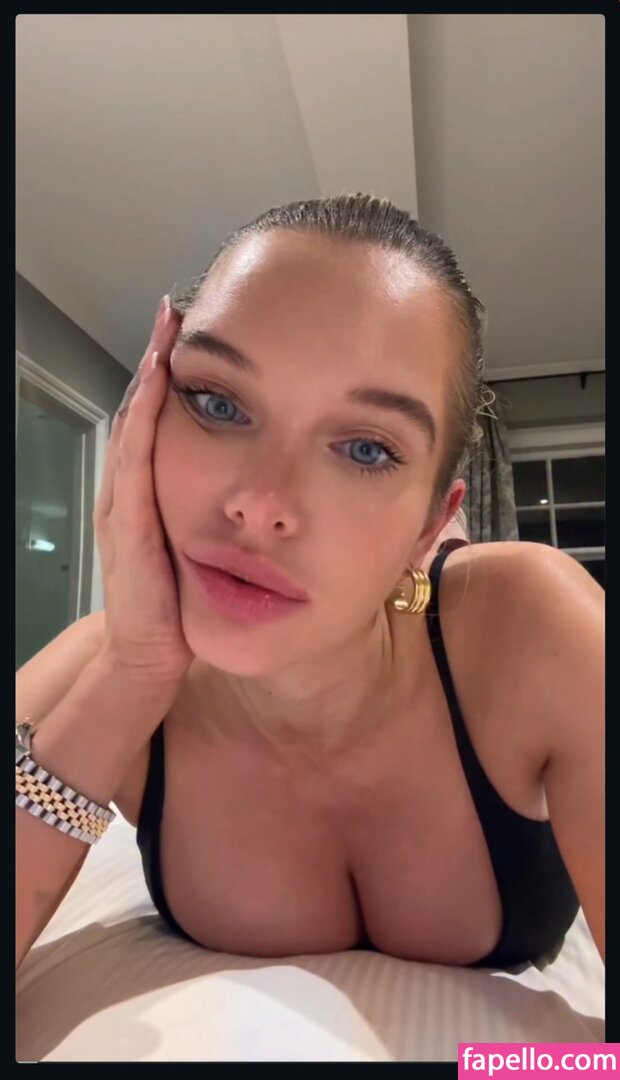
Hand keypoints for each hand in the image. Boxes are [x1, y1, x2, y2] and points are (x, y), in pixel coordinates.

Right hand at [93, 296, 194, 686]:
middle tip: (176, 312)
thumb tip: (267, 490)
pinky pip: (137, 457)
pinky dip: (145, 416)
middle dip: (158, 361)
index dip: (174, 379)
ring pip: (137, 425)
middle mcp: (135, 491)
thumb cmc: (185, 604)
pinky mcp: (130, 522)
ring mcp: (127, 503)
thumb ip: (225, 516)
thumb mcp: (207, 549)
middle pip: (144, 412)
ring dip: (150, 376)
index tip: (195, 335)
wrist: (154, 656)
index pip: (162, 424)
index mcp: (156, 495)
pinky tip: (158, 383)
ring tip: (167, 330)